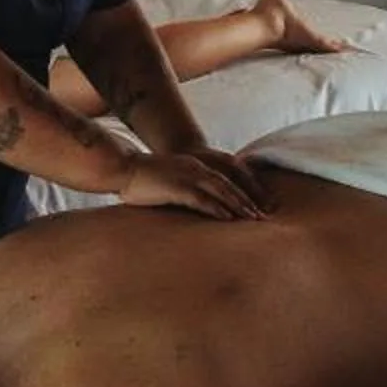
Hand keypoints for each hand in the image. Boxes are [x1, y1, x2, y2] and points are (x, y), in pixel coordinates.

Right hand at [117, 149, 267, 219]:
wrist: (123, 168)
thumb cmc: (144, 179)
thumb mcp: (170, 181)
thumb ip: (185, 190)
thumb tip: (194, 206)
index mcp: (195, 166)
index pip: (226, 179)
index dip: (243, 193)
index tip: (257, 206)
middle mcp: (195, 169)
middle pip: (228, 185)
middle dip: (247, 200)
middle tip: (263, 216)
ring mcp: (187, 177)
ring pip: (220, 191)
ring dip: (238, 205)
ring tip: (253, 219)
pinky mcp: (177, 188)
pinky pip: (202, 200)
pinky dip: (217, 209)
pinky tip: (228, 219)